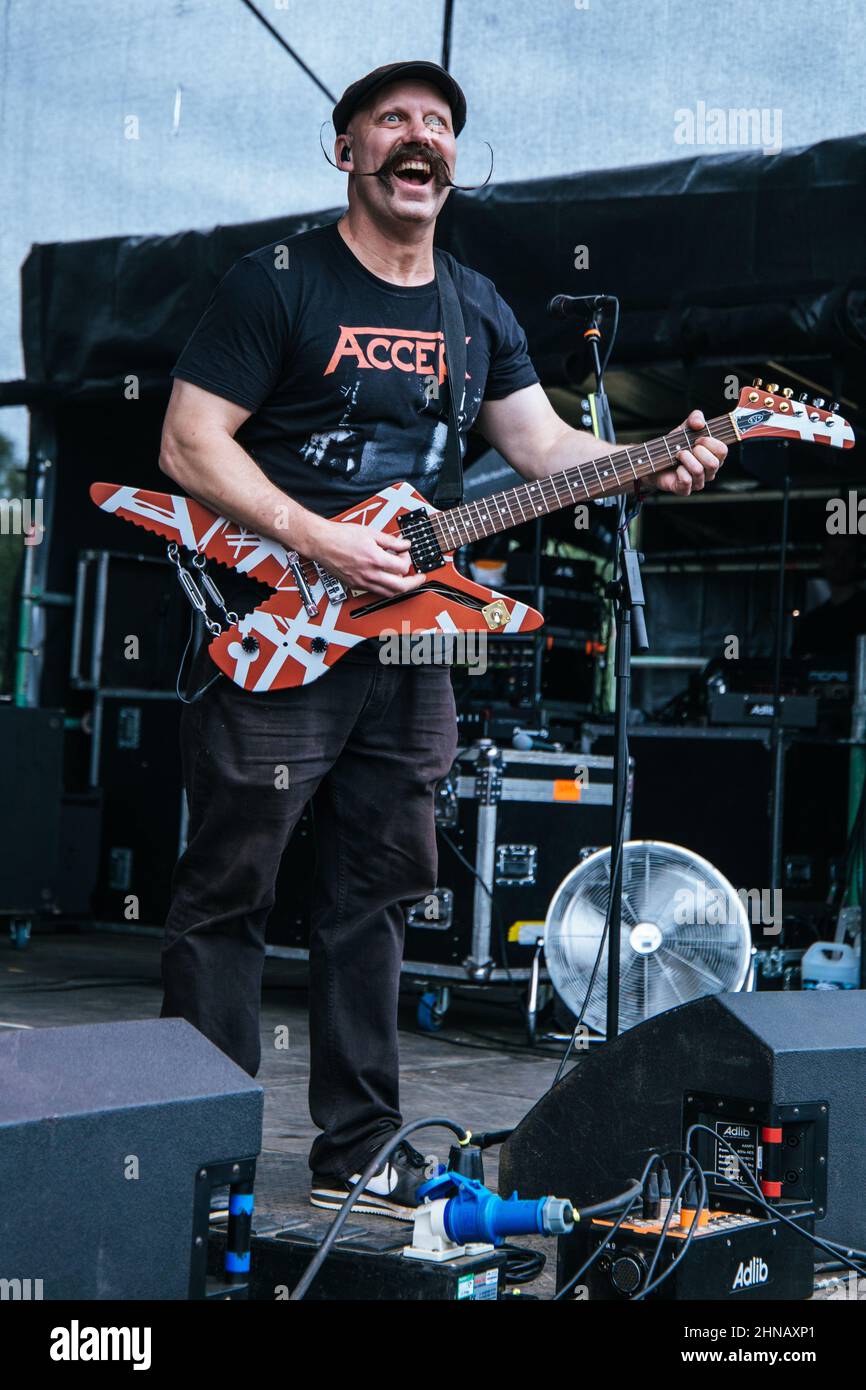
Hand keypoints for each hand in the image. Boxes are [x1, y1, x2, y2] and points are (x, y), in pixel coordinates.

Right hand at [307, 519, 425, 597]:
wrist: (321, 542)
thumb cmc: (340, 536)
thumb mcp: (370, 533)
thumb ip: (390, 540)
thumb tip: (404, 544)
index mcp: (375, 559)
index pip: (402, 568)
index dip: (408, 560)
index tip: (406, 554)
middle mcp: (369, 574)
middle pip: (400, 587)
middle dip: (414, 583)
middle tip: (420, 578)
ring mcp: (362, 582)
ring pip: (388, 593)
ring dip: (400, 588)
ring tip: (405, 581)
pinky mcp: (355, 585)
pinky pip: (376, 592)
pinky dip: (386, 588)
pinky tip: (387, 580)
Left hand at [653, 409, 726, 495]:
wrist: (654, 460)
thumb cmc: (674, 446)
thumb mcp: (685, 428)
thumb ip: (695, 418)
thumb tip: (700, 423)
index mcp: (714, 456)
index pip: (722, 450)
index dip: (710, 442)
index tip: (698, 439)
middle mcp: (709, 471)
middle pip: (714, 463)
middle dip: (697, 451)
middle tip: (687, 448)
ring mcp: (698, 482)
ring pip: (698, 471)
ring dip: (685, 459)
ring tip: (678, 455)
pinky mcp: (685, 490)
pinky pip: (686, 481)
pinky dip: (679, 471)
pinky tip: (676, 468)